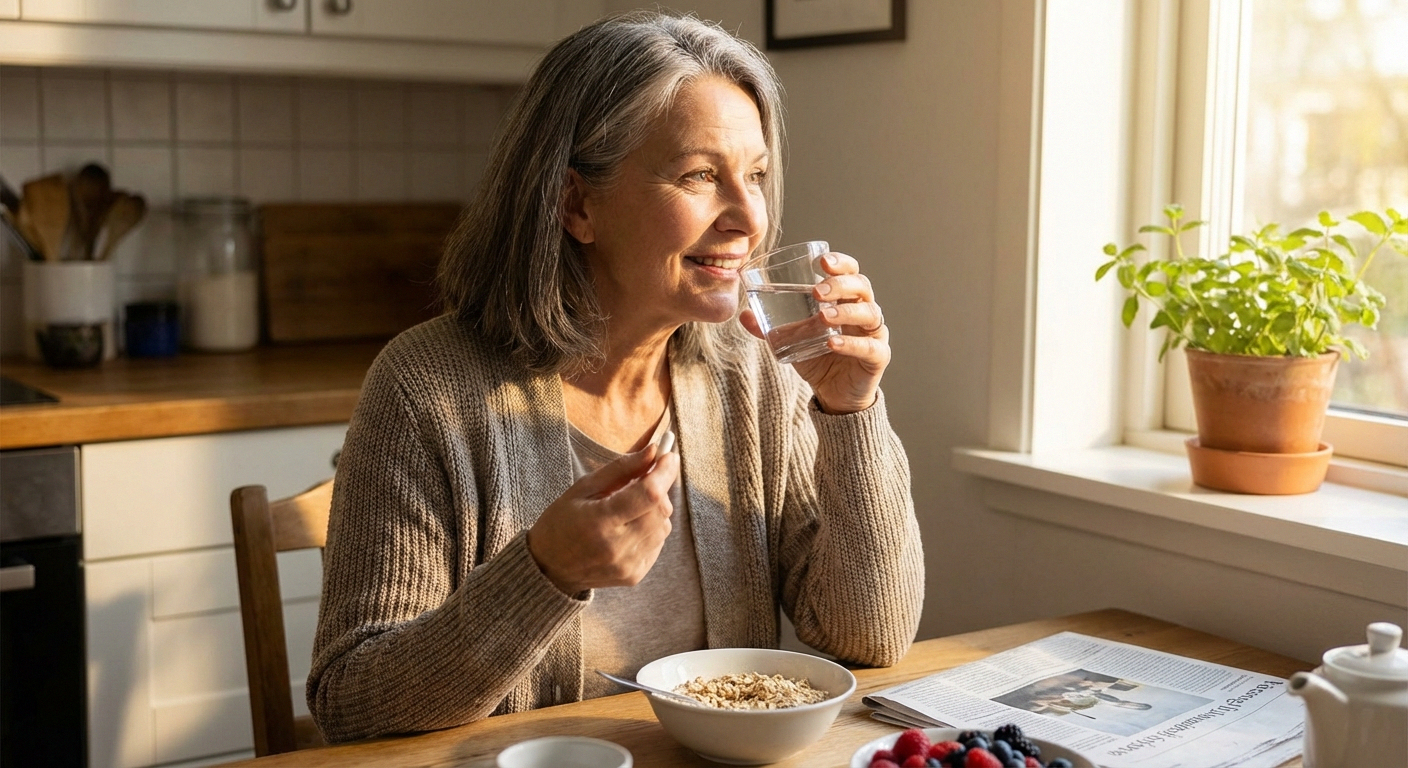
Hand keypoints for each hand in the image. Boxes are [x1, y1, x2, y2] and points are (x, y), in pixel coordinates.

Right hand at [526, 443, 678, 594]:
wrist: (549, 569)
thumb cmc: (562, 522)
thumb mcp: (583, 487)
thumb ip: (621, 468)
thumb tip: (653, 450)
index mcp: (600, 521)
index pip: (649, 493)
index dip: (665, 472)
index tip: (669, 455)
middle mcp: (617, 546)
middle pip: (661, 510)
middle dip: (660, 489)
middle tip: (644, 479)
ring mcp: (627, 564)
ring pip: (664, 526)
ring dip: (655, 510)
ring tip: (631, 507)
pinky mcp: (635, 575)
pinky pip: (658, 543)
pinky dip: (651, 529)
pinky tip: (630, 527)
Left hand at [740, 251, 889, 413]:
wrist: (835, 395)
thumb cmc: (819, 359)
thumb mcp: (792, 341)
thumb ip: (770, 329)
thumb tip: (743, 315)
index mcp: (847, 301)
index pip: (851, 273)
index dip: (840, 263)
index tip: (821, 261)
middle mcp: (864, 312)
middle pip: (862, 286)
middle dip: (840, 284)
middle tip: (817, 291)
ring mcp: (874, 334)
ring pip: (869, 313)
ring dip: (845, 312)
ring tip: (822, 316)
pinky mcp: (878, 357)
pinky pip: (870, 347)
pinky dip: (851, 343)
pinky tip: (832, 343)